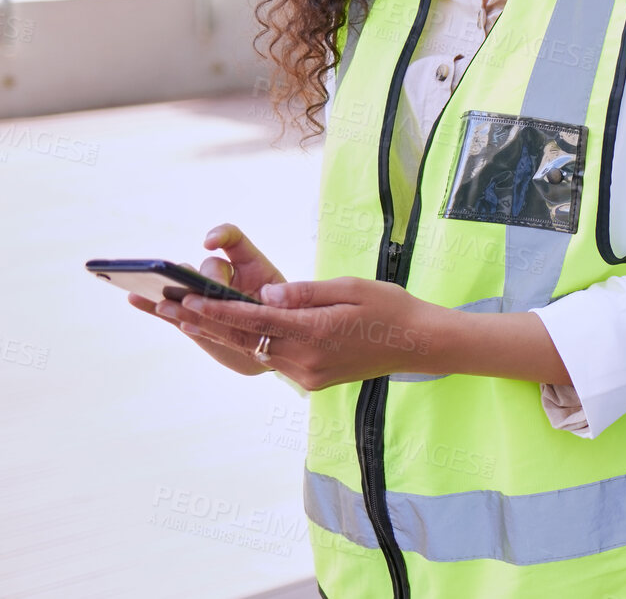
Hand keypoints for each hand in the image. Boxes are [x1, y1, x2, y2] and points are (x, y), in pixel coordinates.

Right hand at [127, 224, 286, 375]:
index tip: (210, 242)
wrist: (274, 346)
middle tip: (211, 294)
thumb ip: (275, 302)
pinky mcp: (190, 317)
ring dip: (168, 287)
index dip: (220, 235)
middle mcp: (224, 276)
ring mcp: (205, 296)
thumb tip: (266, 295)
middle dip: (207, 280)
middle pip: (207, 267)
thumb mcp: (287, 310)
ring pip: (183, 284)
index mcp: (252, 266)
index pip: (233, 239)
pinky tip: (134, 297)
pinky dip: (150, 304)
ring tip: (150, 289)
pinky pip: (167, 308)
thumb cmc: (287, 320)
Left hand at [173, 276, 445, 391]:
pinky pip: (272, 360)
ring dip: (217, 334)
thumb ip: (307, 292)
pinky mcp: (312, 381)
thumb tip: (267, 295)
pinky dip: (247, 343)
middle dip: (201, 322)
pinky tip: (227, 331)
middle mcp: (306, 360)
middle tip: (163, 306)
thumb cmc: (389, 307)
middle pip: (243, 339)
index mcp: (316, 332)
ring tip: (182, 317)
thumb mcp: (351, 287)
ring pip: (253, 352)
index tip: (185, 298)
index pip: (255, 320)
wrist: (420, 344)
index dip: (217, 309)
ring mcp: (308, 375)